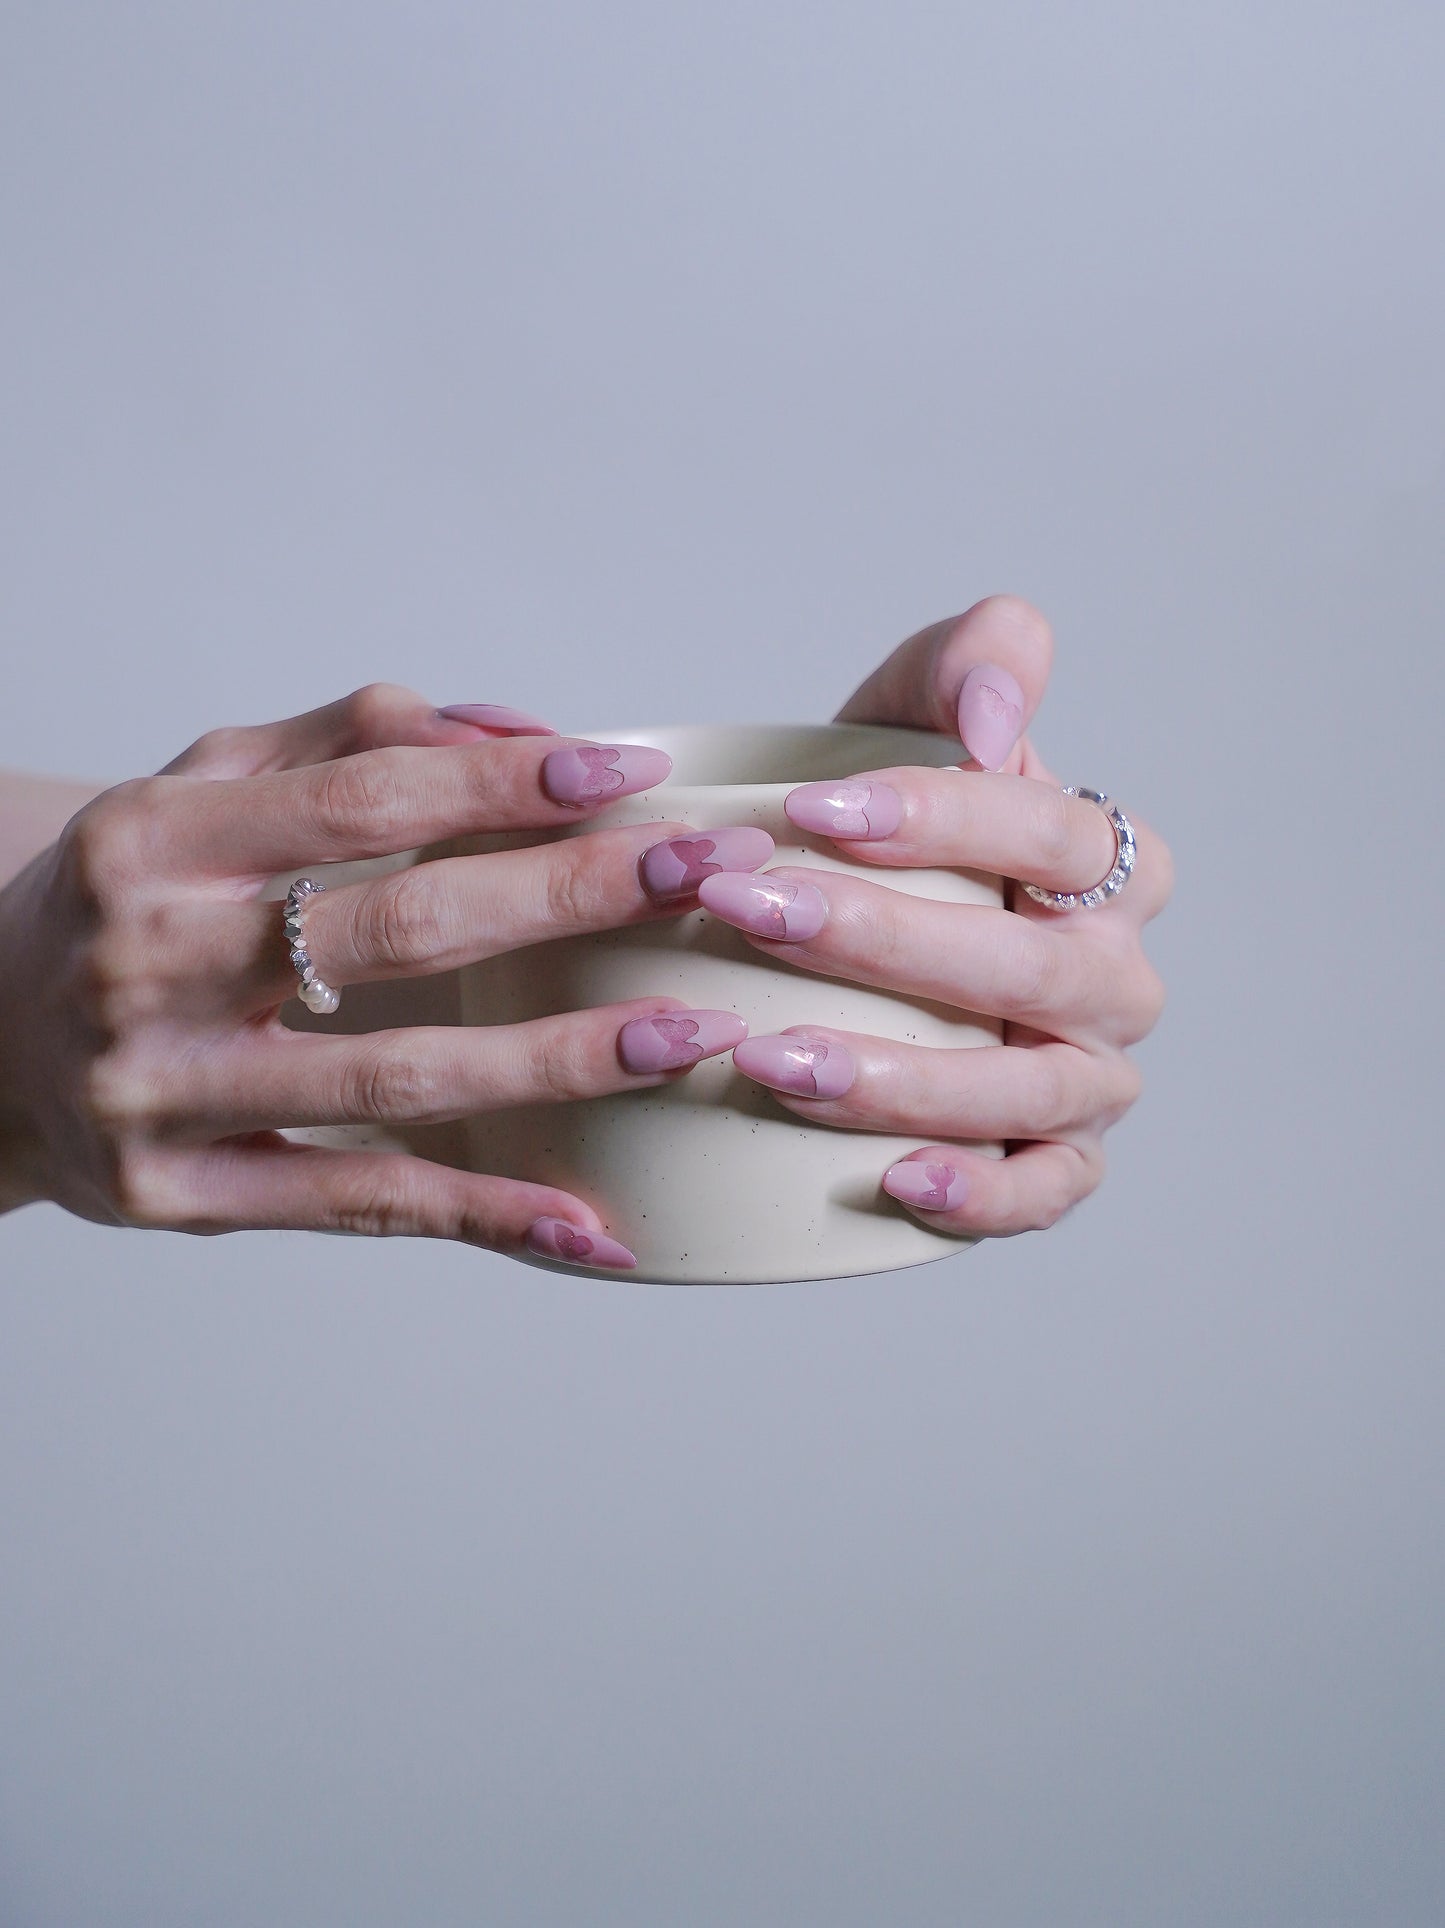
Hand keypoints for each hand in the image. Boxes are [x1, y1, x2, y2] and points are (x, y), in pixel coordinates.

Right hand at [0, 689, 777, 1266]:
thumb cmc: (132, 896)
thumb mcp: (205, 786)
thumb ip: (353, 741)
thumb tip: (522, 733)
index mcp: (150, 840)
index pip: (360, 799)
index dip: (505, 785)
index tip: (628, 775)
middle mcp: (145, 964)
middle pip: (398, 929)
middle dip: (571, 899)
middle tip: (703, 879)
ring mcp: (158, 1094)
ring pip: (397, 1078)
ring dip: (561, 1060)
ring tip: (686, 1037)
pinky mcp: (181, 1199)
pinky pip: (360, 1206)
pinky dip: (484, 1214)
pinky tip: (588, 1221)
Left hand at [699, 595, 1171, 1236]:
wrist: (870, 939)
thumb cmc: (891, 826)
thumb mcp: (917, 715)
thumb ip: (972, 661)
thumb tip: (993, 721)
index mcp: (1105, 862)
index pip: (1049, 833)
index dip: (939, 817)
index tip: (806, 808)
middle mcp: (1114, 975)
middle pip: (1030, 966)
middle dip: (882, 941)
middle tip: (749, 914)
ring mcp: (1091, 1077)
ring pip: (1030, 1090)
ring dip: (903, 1079)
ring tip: (771, 1058)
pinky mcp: (1057, 1162)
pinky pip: (1045, 1192)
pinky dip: (982, 1196)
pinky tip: (893, 1181)